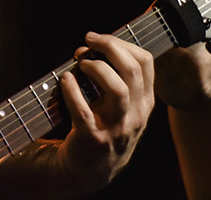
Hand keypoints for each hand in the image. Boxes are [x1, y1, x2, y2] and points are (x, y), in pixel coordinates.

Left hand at [55, 33, 153, 192]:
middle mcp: (136, 115)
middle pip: (132, 70)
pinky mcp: (93, 139)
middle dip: (109, 47)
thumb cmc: (102, 127)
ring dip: (96, 68)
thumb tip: (88, 47)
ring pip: (118, 90)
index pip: (145, 61)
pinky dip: (72, 91)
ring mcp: (116, 129)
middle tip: (88, 41)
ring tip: (80, 63)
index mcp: (144, 102)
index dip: (121, 43)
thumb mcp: (120, 105)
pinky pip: (84, 111)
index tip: (98, 38)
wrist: (91, 170)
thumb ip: (112, 76)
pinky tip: (65, 79)